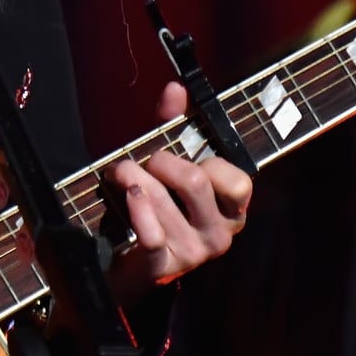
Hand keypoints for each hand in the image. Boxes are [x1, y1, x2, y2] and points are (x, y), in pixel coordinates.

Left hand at [0, 82, 250, 289]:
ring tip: (120, 175)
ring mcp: (193, 253)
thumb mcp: (165, 164)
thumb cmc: (150, 207)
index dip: (207, 158)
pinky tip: (126, 196)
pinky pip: (152, 234)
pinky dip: (135, 209)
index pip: (238, 180)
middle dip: (161, 161)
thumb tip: (176, 88)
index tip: (179, 152)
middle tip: (141, 162)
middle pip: (196, 180)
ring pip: (164, 200)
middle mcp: (220, 234)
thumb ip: (172, 126)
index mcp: (230, 209)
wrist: (118, 264)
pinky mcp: (163, 267)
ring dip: (134, 178)